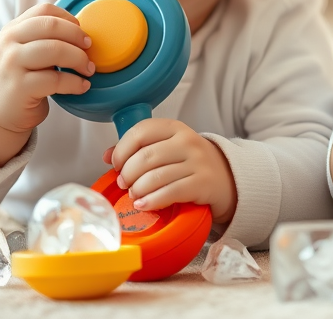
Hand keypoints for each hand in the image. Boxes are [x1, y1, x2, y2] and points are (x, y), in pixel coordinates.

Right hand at [0, 3, 92, 134]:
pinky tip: (82, 86)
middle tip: (90, 49)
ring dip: (80, 59)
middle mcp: (9, 43)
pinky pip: (56, 80)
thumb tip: (83, 33)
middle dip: (77, 37)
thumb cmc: (20, 77)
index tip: (81, 33)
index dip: (69, 18)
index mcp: (13, 29)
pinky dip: (75, 83)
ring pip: (55, 50)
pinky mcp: (19, 88)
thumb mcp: (24, 50)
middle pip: (52, 26)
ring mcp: (12, 64)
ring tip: (88, 70)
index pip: (45, 10)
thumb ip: (44, 37)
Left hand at [104, 119, 236, 224]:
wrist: (226, 177)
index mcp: (174, 127)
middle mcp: (187, 141)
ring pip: (155, 176)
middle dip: (127, 174)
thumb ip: (138, 148)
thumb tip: (107, 155)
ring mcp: (197, 162)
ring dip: (137, 190)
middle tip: (124, 184)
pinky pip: (170, 193)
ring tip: (134, 196)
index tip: (116, 164)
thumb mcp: (167, 148)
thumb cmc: (188, 162)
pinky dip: (152, 201)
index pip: (141, 131)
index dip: (122, 149)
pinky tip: (144, 205)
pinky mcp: (202, 184)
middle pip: (145, 156)